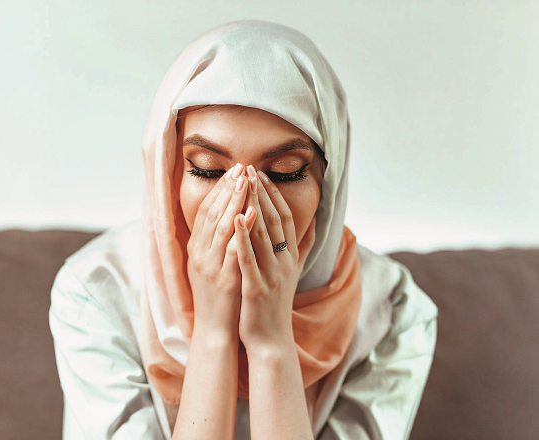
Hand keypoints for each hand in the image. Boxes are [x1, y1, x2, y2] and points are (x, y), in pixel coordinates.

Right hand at [187, 163, 250, 339]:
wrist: (215, 331)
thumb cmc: (221, 297)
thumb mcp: (216, 265)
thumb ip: (221, 242)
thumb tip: (233, 218)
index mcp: (198, 248)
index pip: (206, 210)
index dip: (219, 189)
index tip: (234, 171)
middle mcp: (200, 253)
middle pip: (212, 212)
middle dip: (228, 188)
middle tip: (241, 167)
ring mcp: (210, 266)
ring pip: (221, 226)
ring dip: (234, 201)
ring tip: (247, 180)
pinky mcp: (223, 279)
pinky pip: (233, 250)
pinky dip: (242, 230)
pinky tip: (252, 213)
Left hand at [234, 166, 316, 354]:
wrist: (271, 340)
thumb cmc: (276, 304)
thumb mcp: (293, 272)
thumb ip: (305, 247)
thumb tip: (317, 224)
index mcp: (290, 257)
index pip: (284, 219)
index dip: (275, 195)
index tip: (263, 175)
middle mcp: (284, 262)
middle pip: (273, 220)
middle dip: (261, 193)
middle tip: (250, 169)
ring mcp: (271, 275)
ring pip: (262, 234)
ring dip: (252, 207)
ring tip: (242, 184)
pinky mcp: (256, 287)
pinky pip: (249, 258)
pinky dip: (243, 237)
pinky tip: (236, 218)